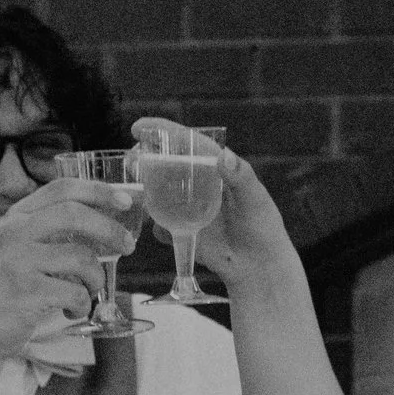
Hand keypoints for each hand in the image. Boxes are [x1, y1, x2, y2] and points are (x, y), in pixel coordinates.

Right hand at [0, 177, 139, 394]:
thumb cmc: (7, 288)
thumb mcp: (22, 247)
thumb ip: (52, 231)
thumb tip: (106, 224)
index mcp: (18, 217)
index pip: (63, 189)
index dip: (98, 190)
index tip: (125, 201)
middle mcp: (16, 232)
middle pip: (74, 214)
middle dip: (109, 229)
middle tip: (127, 246)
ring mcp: (20, 261)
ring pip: (82, 258)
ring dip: (96, 279)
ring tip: (89, 292)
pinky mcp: (27, 292)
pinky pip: (76, 293)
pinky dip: (83, 306)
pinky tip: (71, 311)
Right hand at [130, 118, 294, 284]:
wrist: (259, 266)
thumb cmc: (263, 227)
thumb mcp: (256, 200)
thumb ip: (241, 178)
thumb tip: (223, 155)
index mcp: (215, 169)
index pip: (187, 143)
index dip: (163, 132)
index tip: (138, 127)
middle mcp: (198, 185)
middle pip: (165, 165)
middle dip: (144, 160)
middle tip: (130, 161)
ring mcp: (188, 209)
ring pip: (157, 194)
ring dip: (142, 191)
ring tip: (132, 192)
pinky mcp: (183, 232)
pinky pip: (161, 227)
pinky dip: (155, 227)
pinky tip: (156, 229)